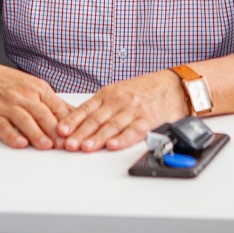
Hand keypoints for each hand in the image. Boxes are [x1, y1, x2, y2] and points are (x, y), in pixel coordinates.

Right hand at [0, 63, 72, 149]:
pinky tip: (20, 143)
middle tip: (66, 145)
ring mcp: (6, 105)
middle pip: (43, 114)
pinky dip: (12, 135)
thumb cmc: (8, 84)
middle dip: (55, 131)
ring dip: (37, 134)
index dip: (68, 123)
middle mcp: (23, 96)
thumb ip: (55, 102)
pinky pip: (3, 127)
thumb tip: (78, 115)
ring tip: (47, 146)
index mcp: (38, 89)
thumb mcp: (35, 86)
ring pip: (25, 120)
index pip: (57, 107)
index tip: (77, 135)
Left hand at [56, 70, 187, 151]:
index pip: (85, 108)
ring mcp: (133, 110)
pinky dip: (122, 139)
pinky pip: (133, 131)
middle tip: (68, 144)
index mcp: (108, 93)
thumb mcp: (119, 91)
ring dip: (97, 138)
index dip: (72, 120)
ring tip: (85, 147)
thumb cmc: (144, 90)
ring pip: (112, 126)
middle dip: (80, 133)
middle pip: (96, 119)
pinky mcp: (148, 119)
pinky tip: (112, 145)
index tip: (60, 130)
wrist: (173, 85)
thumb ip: (100, 106)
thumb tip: (76, 122)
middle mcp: (119, 101)